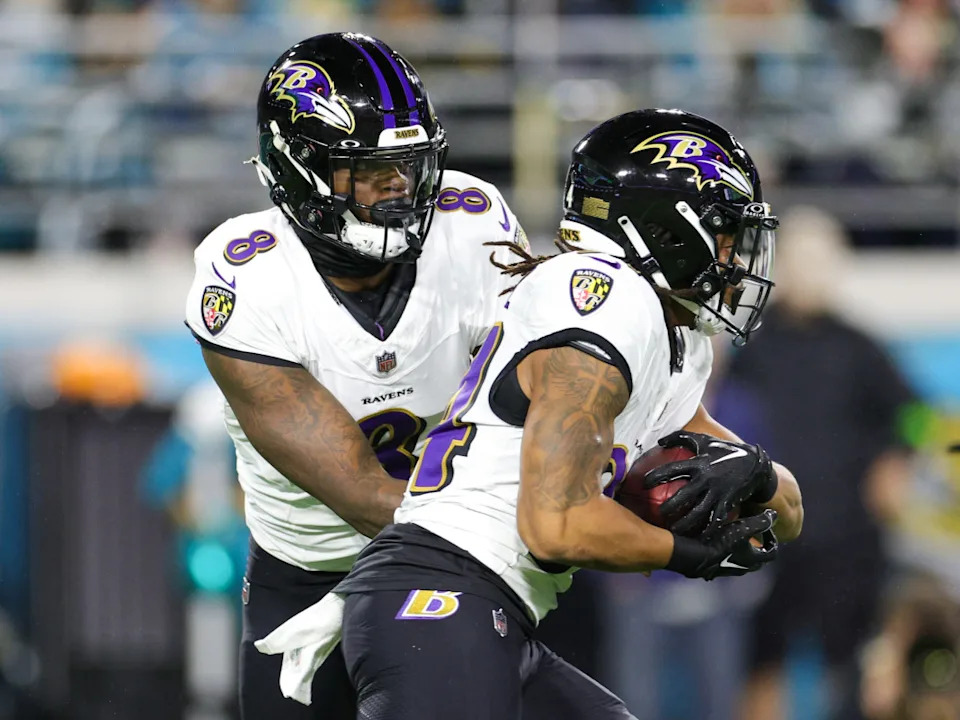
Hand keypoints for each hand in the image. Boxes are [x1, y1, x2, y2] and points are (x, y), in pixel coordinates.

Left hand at [643, 430, 777, 535]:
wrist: (756, 465)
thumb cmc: (725, 451)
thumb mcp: (704, 440)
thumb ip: (680, 438)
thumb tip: (659, 441)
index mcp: (699, 463)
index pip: (672, 469)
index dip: (655, 477)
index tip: (643, 484)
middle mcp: (707, 478)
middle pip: (683, 496)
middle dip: (668, 508)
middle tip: (658, 515)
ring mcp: (718, 492)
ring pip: (698, 513)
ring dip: (684, 524)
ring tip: (673, 531)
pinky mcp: (728, 503)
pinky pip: (714, 520)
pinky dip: (705, 530)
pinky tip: (696, 538)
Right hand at [665, 509, 778, 580]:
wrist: (695, 557)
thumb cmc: (722, 542)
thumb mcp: (743, 527)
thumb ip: (761, 521)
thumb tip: (774, 515)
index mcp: (754, 559)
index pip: (771, 552)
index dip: (771, 539)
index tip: (767, 529)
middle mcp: (743, 568)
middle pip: (756, 560)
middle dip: (756, 548)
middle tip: (751, 534)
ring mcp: (726, 571)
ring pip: (739, 562)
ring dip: (739, 551)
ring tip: (732, 538)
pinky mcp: (712, 571)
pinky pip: (722, 562)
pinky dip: (723, 554)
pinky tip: (714, 543)